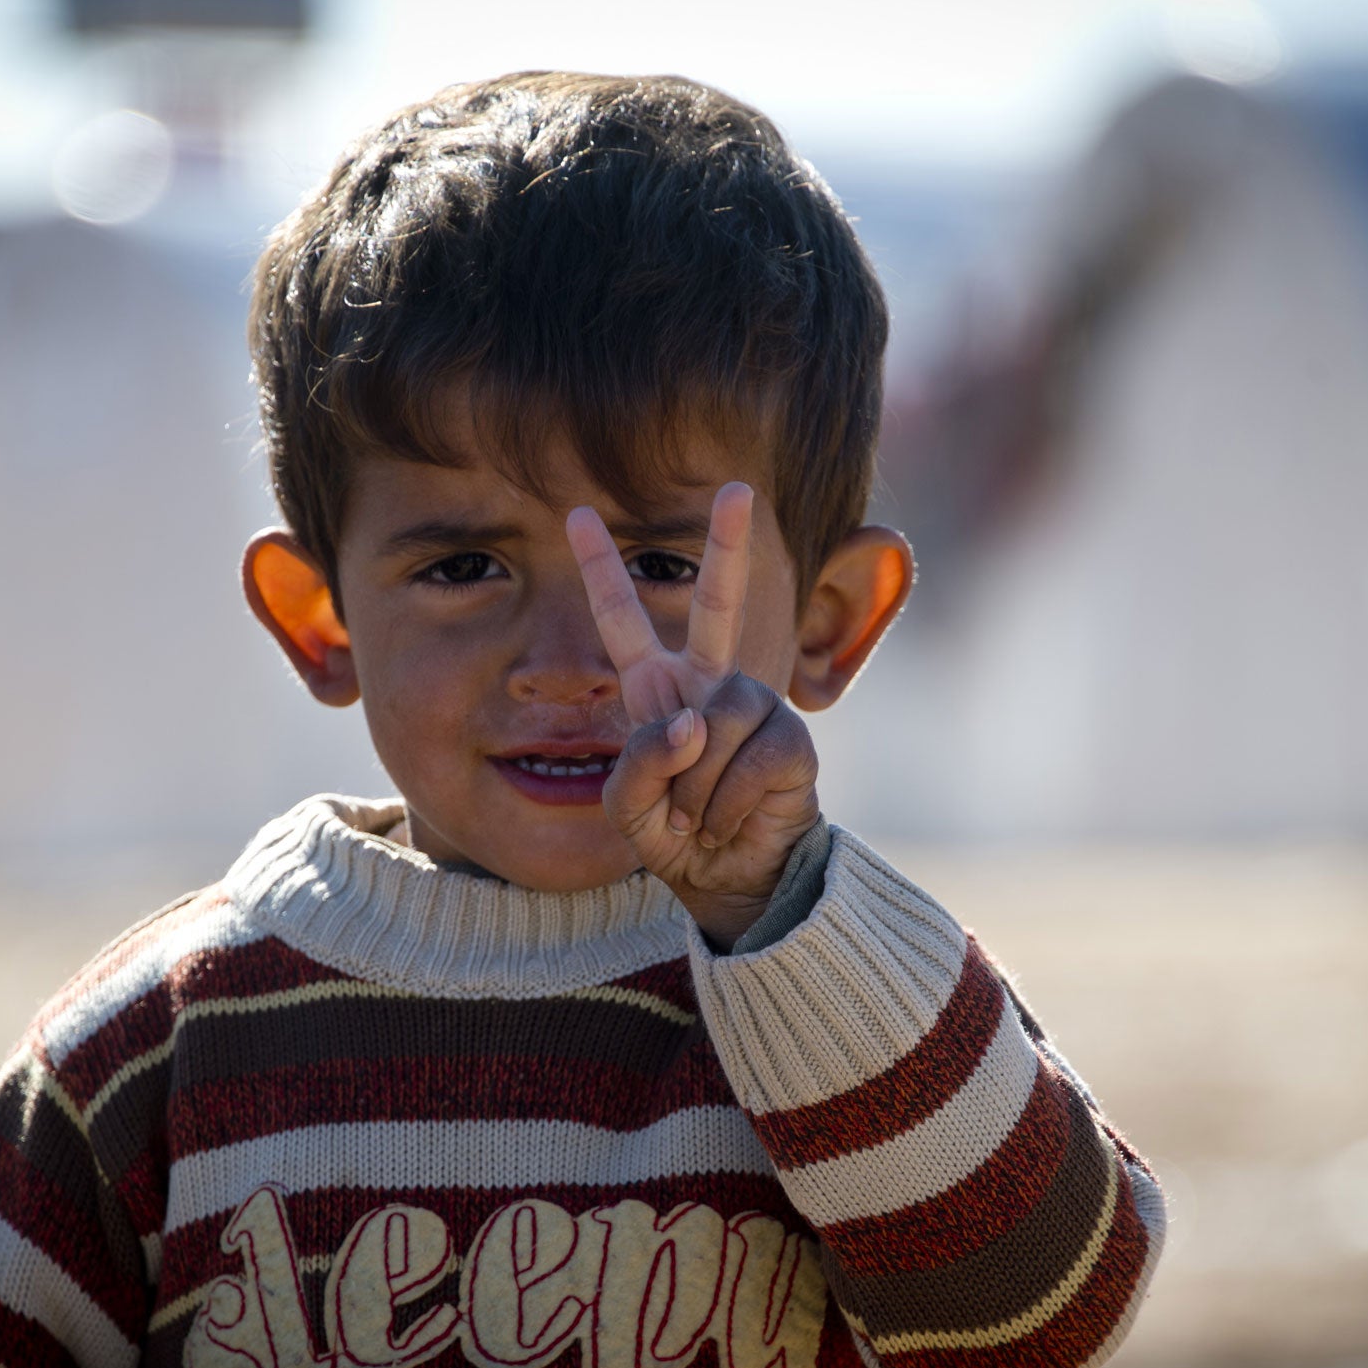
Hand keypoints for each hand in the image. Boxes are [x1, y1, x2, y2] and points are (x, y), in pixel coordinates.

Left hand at [566, 483, 819, 946]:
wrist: (730, 879)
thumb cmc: (674, 835)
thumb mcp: (628, 808)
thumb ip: (639, 764)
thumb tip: (693, 721)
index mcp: (656, 689)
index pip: (622, 619)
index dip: (601, 568)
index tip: (577, 514)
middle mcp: (708, 684)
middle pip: (716, 605)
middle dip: (728, 547)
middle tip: (739, 488)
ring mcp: (753, 708)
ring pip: (715, 723)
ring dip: (696, 787)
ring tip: (699, 815)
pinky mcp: (791, 741)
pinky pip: (749, 761)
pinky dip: (727, 804)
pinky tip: (730, 819)